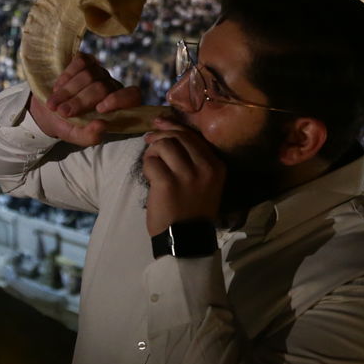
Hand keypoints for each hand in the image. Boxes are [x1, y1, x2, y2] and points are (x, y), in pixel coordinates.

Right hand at [29, 52, 142, 146]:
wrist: (48, 110)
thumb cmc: (67, 124)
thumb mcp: (76, 135)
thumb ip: (90, 136)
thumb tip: (102, 126)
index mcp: (117, 107)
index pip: (132, 96)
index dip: (118, 100)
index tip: (99, 109)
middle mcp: (111, 87)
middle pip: (102, 87)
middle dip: (79, 101)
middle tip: (62, 112)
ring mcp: (99, 72)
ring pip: (89, 75)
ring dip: (68, 91)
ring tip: (53, 105)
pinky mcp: (86, 61)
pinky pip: (81, 62)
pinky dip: (67, 76)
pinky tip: (58, 88)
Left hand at [142, 117, 225, 235]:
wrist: (185, 240)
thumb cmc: (192, 212)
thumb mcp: (205, 183)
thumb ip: (194, 160)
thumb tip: (170, 132)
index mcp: (217, 166)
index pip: (194, 136)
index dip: (174, 127)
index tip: (160, 124)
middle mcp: (205, 168)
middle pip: (179, 137)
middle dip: (160, 136)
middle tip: (149, 140)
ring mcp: (187, 175)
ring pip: (164, 145)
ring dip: (152, 151)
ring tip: (151, 163)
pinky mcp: (167, 183)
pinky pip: (151, 161)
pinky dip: (146, 165)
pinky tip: (149, 175)